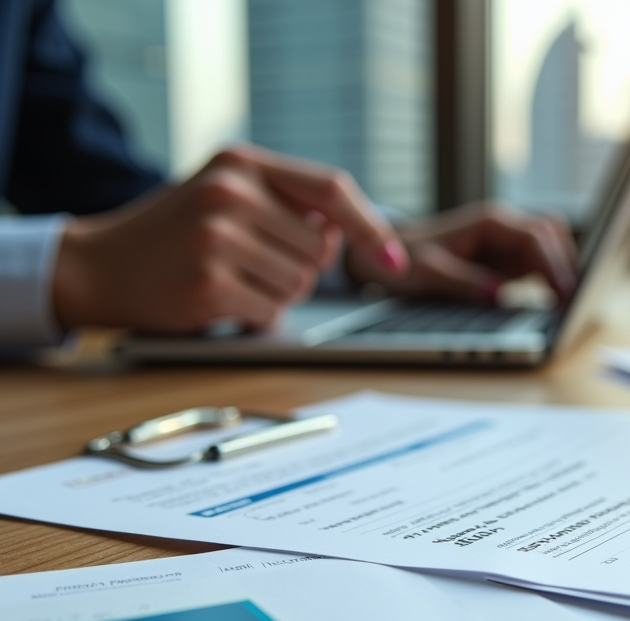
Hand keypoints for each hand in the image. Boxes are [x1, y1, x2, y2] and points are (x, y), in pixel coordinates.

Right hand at [52, 144, 408, 332]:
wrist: (100, 265)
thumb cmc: (176, 233)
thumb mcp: (227, 195)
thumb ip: (286, 203)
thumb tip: (345, 234)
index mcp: (242, 163)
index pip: (331, 188)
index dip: (369, 225)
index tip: (394, 259)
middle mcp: (231, 193)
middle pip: (320, 249)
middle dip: (299, 266)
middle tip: (251, 262)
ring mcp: (218, 238)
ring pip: (300, 284)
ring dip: (276, 293)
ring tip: (231, 277)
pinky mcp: (210, 284)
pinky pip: (272, 312)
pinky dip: (255, 315)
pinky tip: (218, 299)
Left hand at [346, 203, 577, 306]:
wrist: (385, 254)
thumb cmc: (404, 261)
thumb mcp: (426, 273)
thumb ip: (462, 282)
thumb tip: (498, 294)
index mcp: (489, 222)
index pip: (535, 237)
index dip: (554, 265)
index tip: (565, 293)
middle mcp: (504, 226)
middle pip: (551, 237)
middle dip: (566, 267)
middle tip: (574, 303)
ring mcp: (507, 241)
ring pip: (551, 245)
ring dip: (563, 269)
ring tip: (569, 303)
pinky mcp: (507, 258)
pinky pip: (540, 262)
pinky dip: (552, 277)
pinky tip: (556, 301)